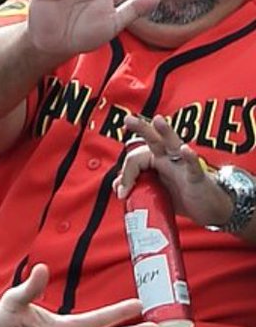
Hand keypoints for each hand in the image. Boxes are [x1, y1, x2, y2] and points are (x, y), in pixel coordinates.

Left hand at [113, 114, 233, 228]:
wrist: (209, 207)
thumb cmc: (183, 196)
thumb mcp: (155, 192)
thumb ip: (136, 185)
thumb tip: (117, 184)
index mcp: (158, 161)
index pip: (136, 158)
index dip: (125, 174)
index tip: (122, 193)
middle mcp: (170, 159)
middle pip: (154, 140)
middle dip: (141, 128)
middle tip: (128, 119)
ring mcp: (183, 166)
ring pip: (174, 145)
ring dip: (166, 132)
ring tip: (158, 121)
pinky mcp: (197, 177)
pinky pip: (193, 165)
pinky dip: (190, 158)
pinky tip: (186, 150)